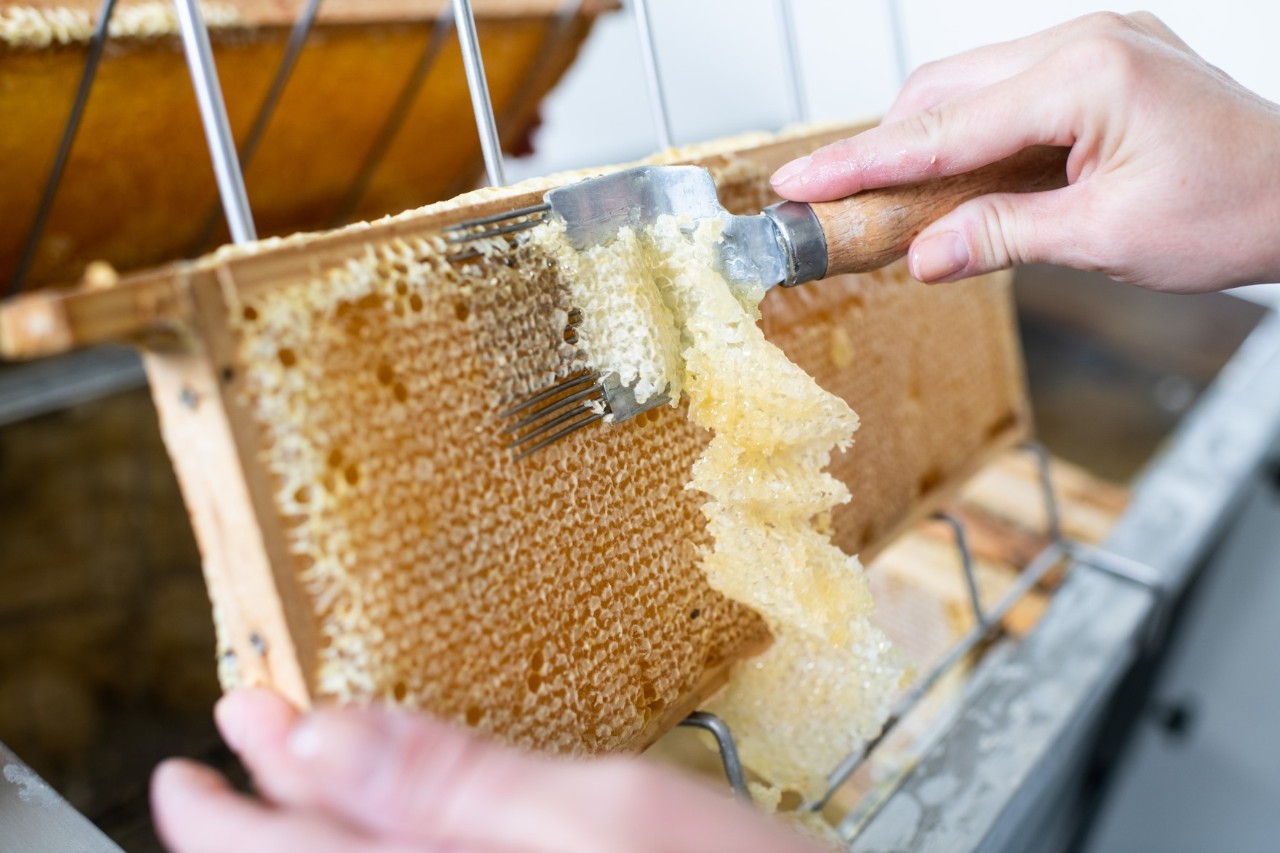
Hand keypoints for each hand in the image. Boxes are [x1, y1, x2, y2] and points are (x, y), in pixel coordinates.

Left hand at [151, 688, 828, 852]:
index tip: (212, 723)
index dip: (223, 802)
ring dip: (323, 830)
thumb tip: (311, 734)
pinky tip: (406, 817)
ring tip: (305, 772)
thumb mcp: (613, 820)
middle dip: (261, 816)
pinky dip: (389, 844)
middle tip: (241, 741)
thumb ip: (454, 785)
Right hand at [770, 12, 1279, 292]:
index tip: (799, 184)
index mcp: (1087, 74)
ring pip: (967, 85)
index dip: (862, 164)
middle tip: (835, 205)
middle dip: (883, 149)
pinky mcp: (1098, 60)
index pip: (943, 129)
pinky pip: (1006, 88)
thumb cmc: (1233, 212)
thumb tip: (921, 255)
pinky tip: (955, 175)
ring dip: (924, 141)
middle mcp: (1085, 39)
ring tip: (894, 203)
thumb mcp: (1105, 238)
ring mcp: (1093, 42)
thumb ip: (1001, 235)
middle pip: (943, 91)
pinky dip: (968, 133)